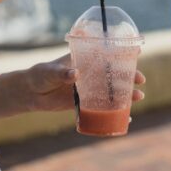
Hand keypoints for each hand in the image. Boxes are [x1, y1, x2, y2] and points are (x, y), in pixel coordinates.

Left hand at [23, 53, 146, 112]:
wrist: (30, 93)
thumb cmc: (40, 75)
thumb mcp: (50, 71)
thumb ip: (62, 72)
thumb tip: (75, 74)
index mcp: (83, 60)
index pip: (106, 54)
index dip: (122, 53)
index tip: (137, 52)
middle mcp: (89, 74)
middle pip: (113, 74)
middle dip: (129, 76)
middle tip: (140, 80)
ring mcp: (88, 90)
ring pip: (111, 91)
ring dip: (125, 94)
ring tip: (138, 98)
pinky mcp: (84, 104)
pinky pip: (101, 109)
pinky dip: (113, 113)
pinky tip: (126, 118)